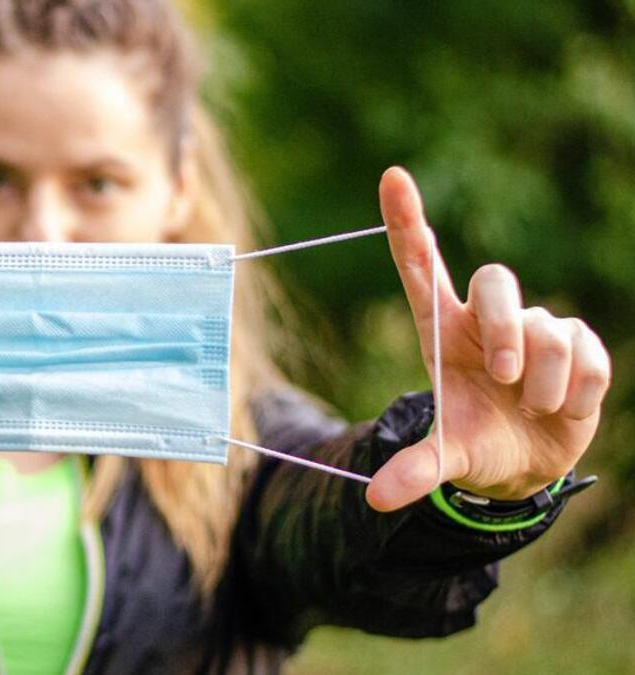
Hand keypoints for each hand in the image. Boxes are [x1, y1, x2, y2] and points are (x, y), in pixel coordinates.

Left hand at [366, 167, 610, 511]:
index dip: (406, 220)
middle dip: (505, 326)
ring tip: (532, 407)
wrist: (527, 463)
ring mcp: (536, 328)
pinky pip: (587, 352)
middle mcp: (485, 320)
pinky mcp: (580, 345)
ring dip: (542, 380)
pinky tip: (564, 408)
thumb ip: (416, 472)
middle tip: (504, 377)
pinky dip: (578, 390)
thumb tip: (375, 499)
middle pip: (496, 281)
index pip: (420, 265)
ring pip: (545, 326)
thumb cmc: (476, 443)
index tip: (392, 177)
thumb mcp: (446, 458)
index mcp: (442, 330)